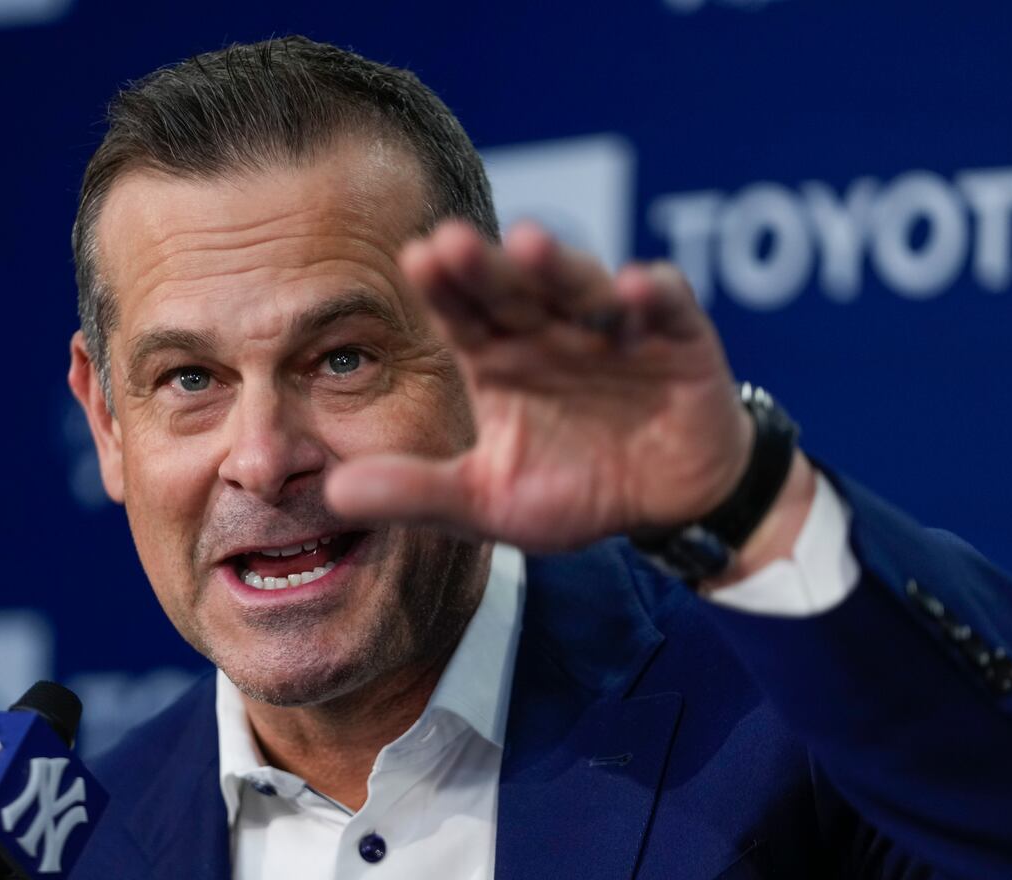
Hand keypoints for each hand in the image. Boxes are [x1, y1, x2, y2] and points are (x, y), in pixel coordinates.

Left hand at [326, 220, 755, 554]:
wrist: (668, 504)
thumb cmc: (577, 488)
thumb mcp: (490, 501)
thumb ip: (418, 493)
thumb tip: (332, 494)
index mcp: (501, 356)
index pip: (463, 312)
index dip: (442, 289)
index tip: (413, 260)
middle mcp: (551, 330)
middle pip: (514, 289)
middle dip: (486, 267)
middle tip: (451, 243)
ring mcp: (615, 328)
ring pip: (583, 287)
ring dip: (559, 268)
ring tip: (529, 248)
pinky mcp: (679, 337)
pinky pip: (667, 307)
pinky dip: (654, 295)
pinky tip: (635, 287)